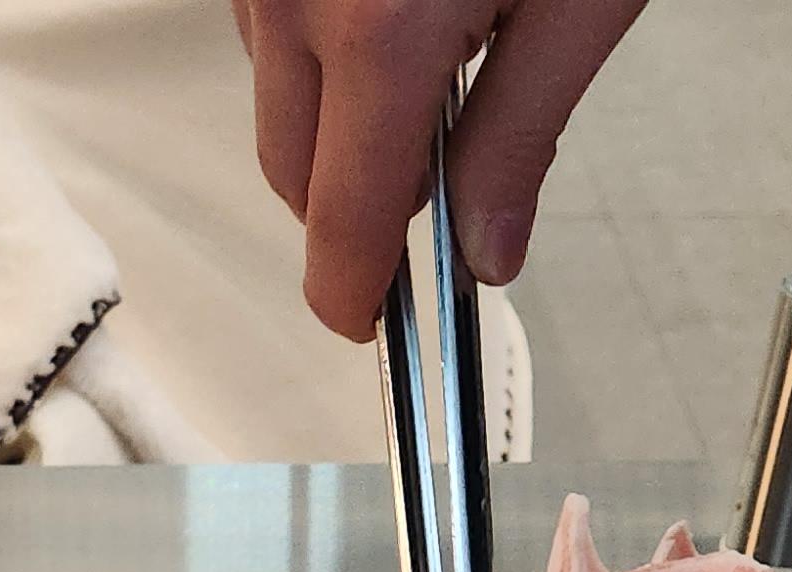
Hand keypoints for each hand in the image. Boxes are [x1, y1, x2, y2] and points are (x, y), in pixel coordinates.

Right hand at [234, 0, 645, 336]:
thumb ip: (525, 128)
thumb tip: (488, 246)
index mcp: (383, 28)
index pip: (346, 220)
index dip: (354, 291)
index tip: (367, 321)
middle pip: (294, 174)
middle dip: (355, 202)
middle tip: (438, 176)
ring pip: (274, 102)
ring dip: (332, 122)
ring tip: (426, 56)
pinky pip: (266, 29)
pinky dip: (315, 51)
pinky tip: (386, 10)